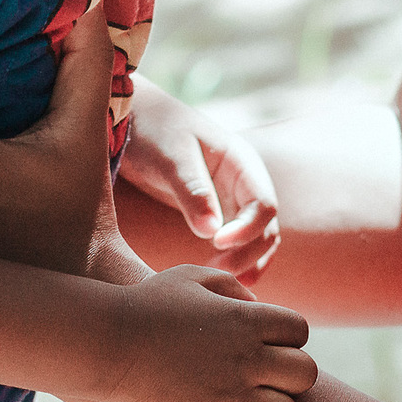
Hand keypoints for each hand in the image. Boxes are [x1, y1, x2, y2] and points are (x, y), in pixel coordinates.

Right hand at [103, 263, 315, 401]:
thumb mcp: (192, 277)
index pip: (299, 330)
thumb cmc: (149, 303)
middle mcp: (244, 358)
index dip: (287, 336)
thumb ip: (232, 287)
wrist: (107, 339)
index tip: (267, 341)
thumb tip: (257, 308)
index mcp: (244, 319)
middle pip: (304, 375)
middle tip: (265, 376)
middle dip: (290, 375)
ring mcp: (225, 396)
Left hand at [121, 77, 279, 284]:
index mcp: (241, 162)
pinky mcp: (218, 214)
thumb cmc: (155, 131)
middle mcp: (245, 183)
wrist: (135, 121)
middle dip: (248, 254)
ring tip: (218, 280)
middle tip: (216, 272)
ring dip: (246, 263)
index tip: (216, 243)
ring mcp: (233, 200)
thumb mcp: (171, 155)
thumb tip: (211, 232)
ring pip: (258, 241)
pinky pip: (239, 244)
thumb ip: (192, 189)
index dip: (247, 230)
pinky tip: (217, 277)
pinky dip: (236, 262)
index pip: (264, 204)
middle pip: (267, 228)